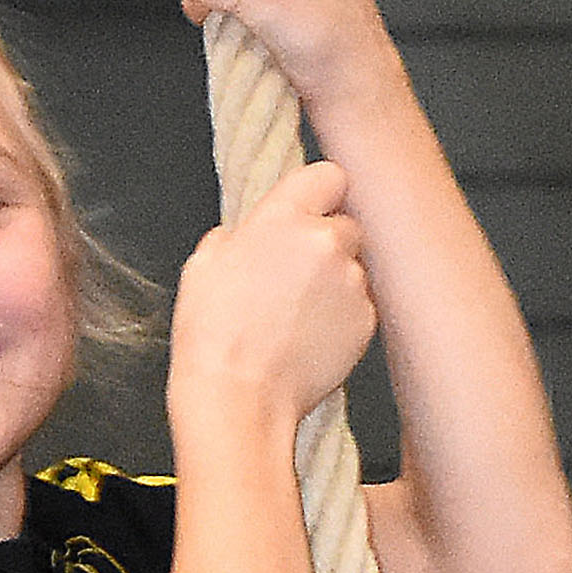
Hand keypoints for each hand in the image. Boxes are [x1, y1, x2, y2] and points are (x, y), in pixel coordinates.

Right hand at [170, 158, 376, 426]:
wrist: (239, 397)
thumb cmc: (213, 334)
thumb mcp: (205, 263)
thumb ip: (240, 234)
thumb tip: (250, 235)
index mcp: (284, 217)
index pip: (329, 175)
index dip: (320, 194)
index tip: (311, 211)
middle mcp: (327, 242)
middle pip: (347, 223)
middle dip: (328, 243)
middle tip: (297, 275)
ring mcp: (352, 283)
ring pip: (355, 268)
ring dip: (336, 282)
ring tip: (297, 316)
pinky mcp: (366, 321)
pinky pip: (361, 306)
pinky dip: (343, 317)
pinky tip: (310, 338)